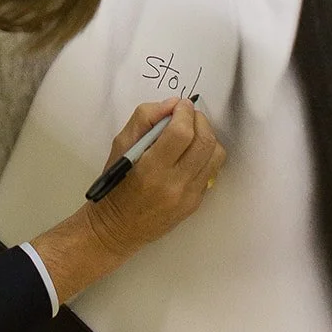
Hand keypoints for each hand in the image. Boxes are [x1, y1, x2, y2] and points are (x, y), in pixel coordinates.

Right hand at [30, 98, 224, 303]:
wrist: (119, 227)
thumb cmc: (116, 183)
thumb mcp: (120, 145)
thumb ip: (144, 118)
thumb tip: (172, 105)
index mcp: (152, 168)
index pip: (181, 133)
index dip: (185, 112)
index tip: (181, 104)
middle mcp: (175, 184)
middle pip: (204, 142)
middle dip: (199, 120)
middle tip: (188, 114)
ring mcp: (189, 196)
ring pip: (216, 156)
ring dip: (207, 136)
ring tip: (193, 132)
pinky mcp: (196, 203)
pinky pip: (212, 171)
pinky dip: (206, 155)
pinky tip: (191, 152)